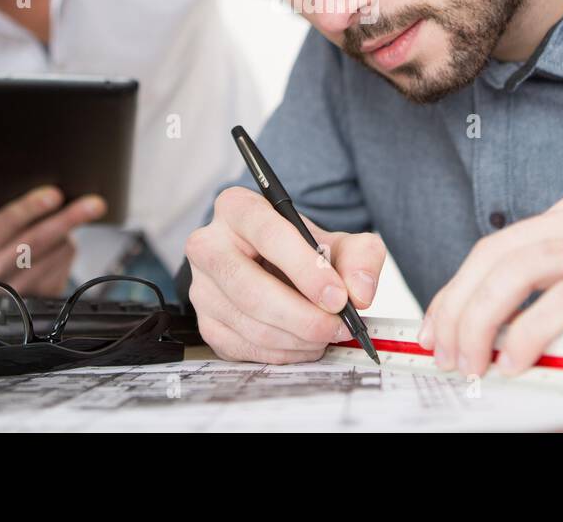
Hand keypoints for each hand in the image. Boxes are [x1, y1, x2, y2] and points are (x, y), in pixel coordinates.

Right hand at [0, 185, 106, 296]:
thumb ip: (15, 215)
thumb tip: (54, 195)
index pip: (5, 224)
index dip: (31, 208)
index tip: (54, 194)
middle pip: (38, 242)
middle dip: (69, 220)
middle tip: (94, 204)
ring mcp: (18, 289)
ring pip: (57, 254)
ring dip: (68, 235)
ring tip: (64, 224)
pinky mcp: (38, 299)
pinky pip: (65, 270)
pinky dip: (67, 252)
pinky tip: (60, 246)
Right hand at [185, 186, 386, 362]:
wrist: (276, 267)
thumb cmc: (301, 250)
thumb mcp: (338, 241)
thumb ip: (360, 257)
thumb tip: (360, 292)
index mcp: (238, 208)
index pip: (267, 233)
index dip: (305, 268)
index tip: (337, 296)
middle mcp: (209, 245)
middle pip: (250, 289)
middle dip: (303, 316)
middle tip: (338, 326)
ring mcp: (202, 287)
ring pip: (249, 323)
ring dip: (298, 338)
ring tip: (327, 333)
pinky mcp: (205, 323)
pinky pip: (245, 347)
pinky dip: (283, 353)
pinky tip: (305, 343)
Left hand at [419, 187, 562, 376]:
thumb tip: (497, 338)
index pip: (500, 246)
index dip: (459, 288)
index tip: (438, 328)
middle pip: (497, 253)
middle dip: (457, 306)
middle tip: (443, 353)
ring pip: (518, 269)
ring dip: (481, 321)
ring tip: (471, 363)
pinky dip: (529, 334)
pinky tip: (515, 362)